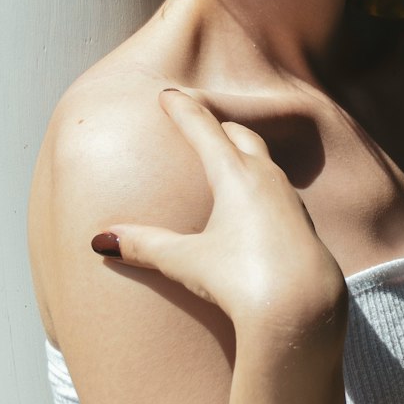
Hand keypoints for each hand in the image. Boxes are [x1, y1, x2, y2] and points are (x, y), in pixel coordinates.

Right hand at [92, 87, 347, 334]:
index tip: (168, 94)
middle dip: (217, 125)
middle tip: (197, 119)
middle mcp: (266, 178)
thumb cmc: (243, 279)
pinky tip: (255, 203)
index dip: (183, 109)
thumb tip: (100, 240)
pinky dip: (260, 182)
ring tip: (227, 156)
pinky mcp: (303, 224)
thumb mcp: (186, 261)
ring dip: (243, 152)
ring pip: (264, 161)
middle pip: (240, 136)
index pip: (204, 129)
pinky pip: (278, 190)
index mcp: (235, 175)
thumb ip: (145, 247)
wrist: (303, 309)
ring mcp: (290, 200)